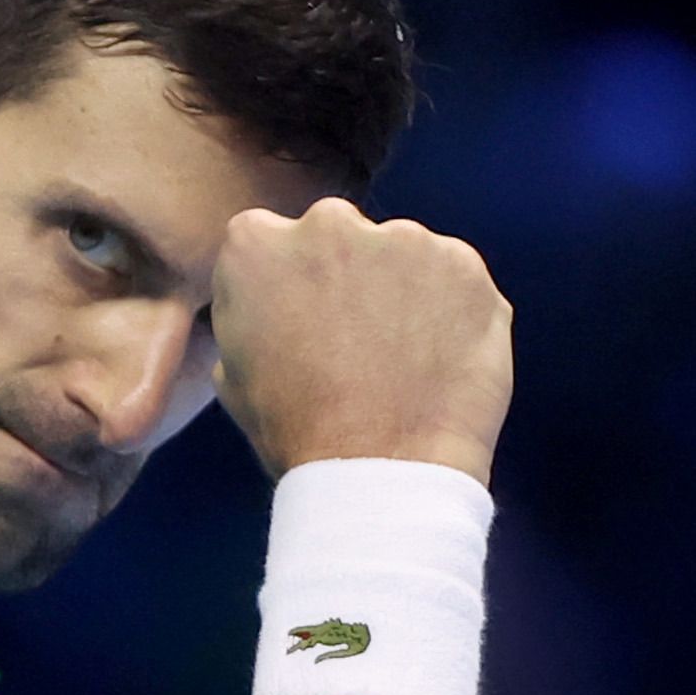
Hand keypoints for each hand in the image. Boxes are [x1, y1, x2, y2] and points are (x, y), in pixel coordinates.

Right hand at [210, 196, 513, 485]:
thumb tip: (273, 305)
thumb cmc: (298, 433)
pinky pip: (454, 278)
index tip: (302, 321)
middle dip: (347, 275)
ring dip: (403, 290)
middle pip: (339, 234)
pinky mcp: (463, 263)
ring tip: (402, 362)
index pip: (270, 239)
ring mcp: (403, 238)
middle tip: (357, 342)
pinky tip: (438, 361)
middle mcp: (329, 223)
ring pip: (402, 254)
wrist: (380, 472)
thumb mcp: (232, 372)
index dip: (289, 284)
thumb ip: (250, 312)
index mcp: (256, 243)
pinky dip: (453, 310)